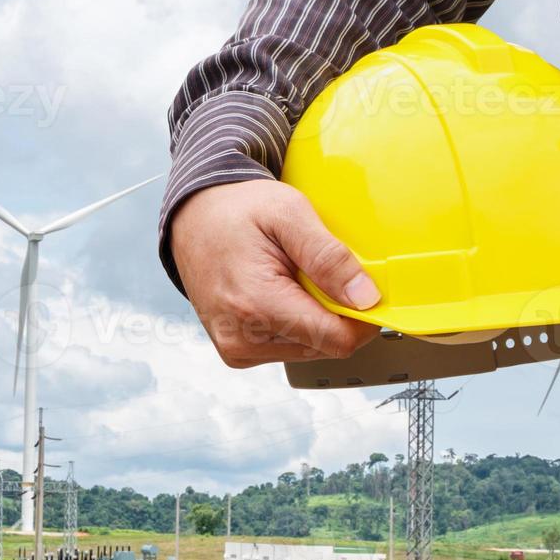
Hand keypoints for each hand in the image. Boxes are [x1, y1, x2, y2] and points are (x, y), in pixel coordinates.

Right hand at [170, 179, 379, 368]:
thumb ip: (328, 256)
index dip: (363, 317)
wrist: (192, 216)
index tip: (367, 289)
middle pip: (325, 345)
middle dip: (334, 311)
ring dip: (314, 316)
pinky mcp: (236, 350)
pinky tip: (280, 291)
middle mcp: (242, 337)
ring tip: (292, 278)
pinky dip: (296, 321)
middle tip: (317, 271)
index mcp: (255, 304)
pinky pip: (288, 346)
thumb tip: (365, 297)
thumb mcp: (288, 212)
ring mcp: (236, 348)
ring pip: (309, 348)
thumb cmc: (235, 210)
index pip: (337, 339)